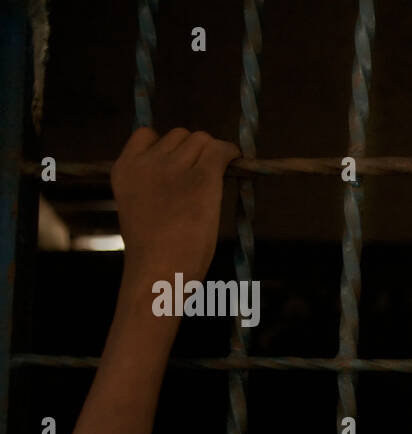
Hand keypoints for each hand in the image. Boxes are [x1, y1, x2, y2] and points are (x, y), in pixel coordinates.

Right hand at [110, 127, 240, 280]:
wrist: (160, 269)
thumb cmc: (154, 252)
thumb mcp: (139, 207)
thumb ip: (151, 184)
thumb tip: (183, 172)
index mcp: (124, 169)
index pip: (147, 135)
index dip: (168, 147)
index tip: (180, 165)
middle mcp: (147, 162)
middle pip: (179, 135)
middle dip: (192, 152)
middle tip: (202, 176)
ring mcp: (173, 167)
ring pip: (201, 139)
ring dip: (211, 154)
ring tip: (216, 177)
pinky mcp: (202, 177)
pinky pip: (221, 150)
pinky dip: (230, 153)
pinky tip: (235, 160)